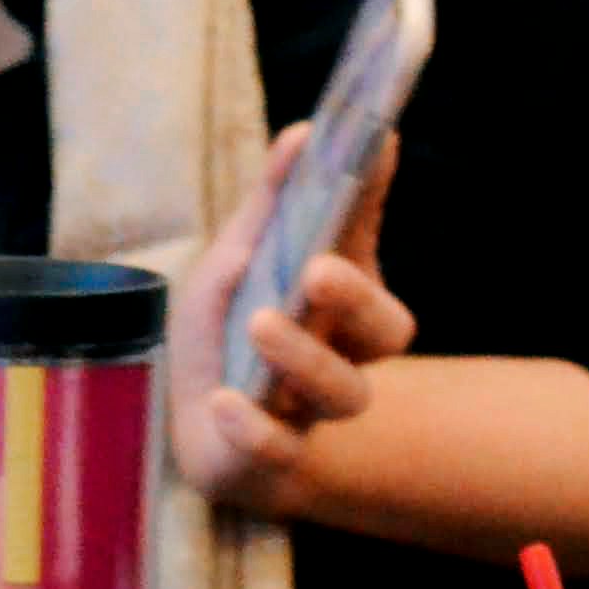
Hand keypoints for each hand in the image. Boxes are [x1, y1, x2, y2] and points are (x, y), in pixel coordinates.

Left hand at [168, 122, 415, 516]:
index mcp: (343, 297)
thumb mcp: (238, 258)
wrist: (201, 429)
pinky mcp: (276, 457)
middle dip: (357, 297)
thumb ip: (272, 203)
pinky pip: (281, 451)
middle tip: (317, 270)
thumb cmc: (229, 330)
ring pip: (346, 394)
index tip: (377, 141)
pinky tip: (226, 403)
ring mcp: (314, 408)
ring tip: (260, 324)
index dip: (373, 197)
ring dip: (305, 357)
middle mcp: (347, 353)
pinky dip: (256, 429)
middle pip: (387, 330)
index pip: (367, 243)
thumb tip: (304, 131)